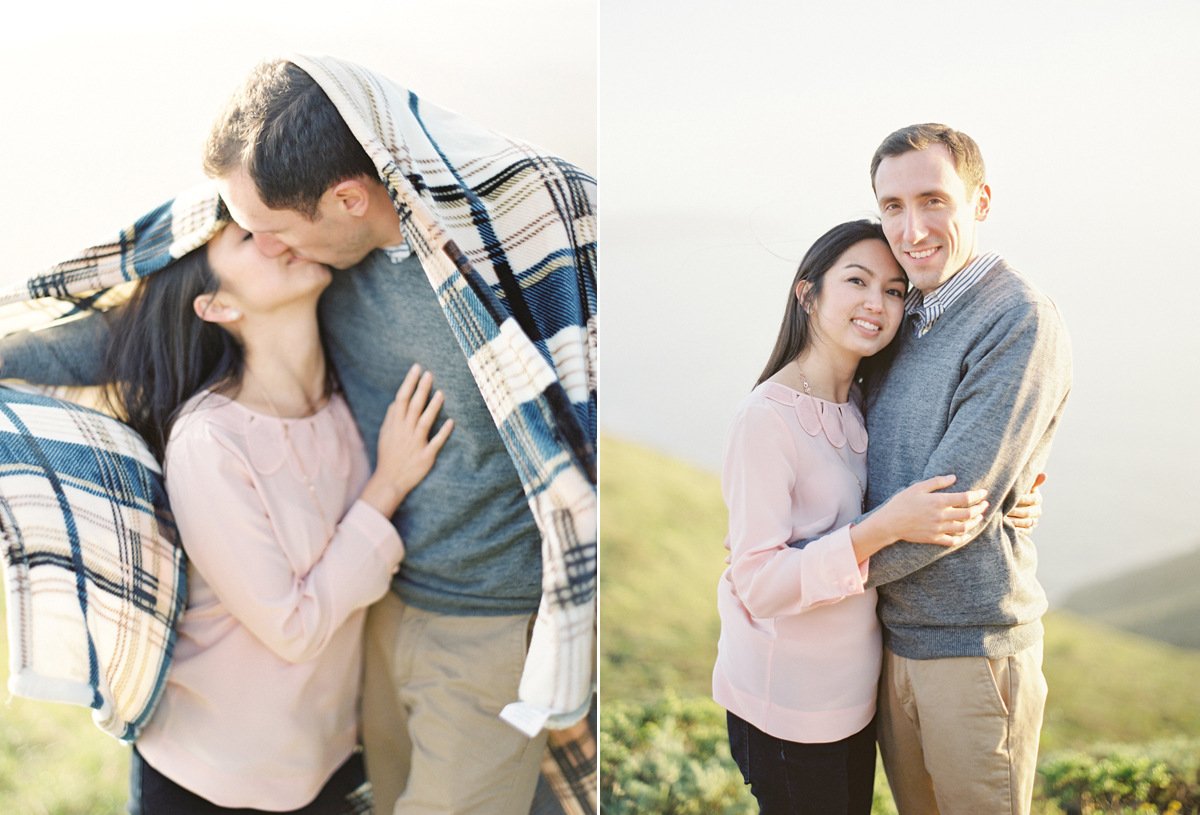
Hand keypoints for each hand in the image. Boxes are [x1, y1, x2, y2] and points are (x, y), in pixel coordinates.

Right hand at [359, 364, 453, 518]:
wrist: (390, 480)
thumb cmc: (388, 455)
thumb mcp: (385, 434)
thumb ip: (391, 417)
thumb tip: (396, 401)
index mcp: (395, 425)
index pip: (401, 399)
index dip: (409, 383)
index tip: (416, 369)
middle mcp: (404, 432)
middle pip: (413, 406)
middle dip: (421, 389)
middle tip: (429, 373)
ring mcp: (415, 444)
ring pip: (424, 422)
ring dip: (432, 407)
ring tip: (441, 393)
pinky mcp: (425, 456)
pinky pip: (435, 443)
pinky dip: (443, 433)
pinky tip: (451, 422)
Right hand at [850, 474, 987, 561]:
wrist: (890, 523)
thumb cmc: (902, 503)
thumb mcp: (917, 487)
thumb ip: (937, 482)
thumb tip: (953, 477)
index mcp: (938, 501)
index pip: (965, 498)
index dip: (977, 495)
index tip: (984, 492)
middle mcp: (941, 516)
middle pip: (969, 513)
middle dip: (980, 508)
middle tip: (985, 504)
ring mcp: (939, 528)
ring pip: (964, 527)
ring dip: (975, 522)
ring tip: (980, 517)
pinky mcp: (934, 538)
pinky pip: (953, 540)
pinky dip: (963, 538)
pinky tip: (967, 534)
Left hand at [1006, 473, 1045, 530]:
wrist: (1014, 504)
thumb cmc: (1019, 492)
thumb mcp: (1025, 486)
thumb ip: (1033, 482)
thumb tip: (1044, 475)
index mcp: (1037, 499)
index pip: (1033, 499)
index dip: (1024, 499)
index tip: (1014, 498)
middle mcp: (1037, 510)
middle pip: (1029, 512)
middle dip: (1017, 511)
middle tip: (1006, 510)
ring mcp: (1034, 520)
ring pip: (1027, 522)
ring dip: (1016, 521)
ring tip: (1005, 519)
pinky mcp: (1029, 529)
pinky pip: (1027, 531)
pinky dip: (1019, 531)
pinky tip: (1010, 528)